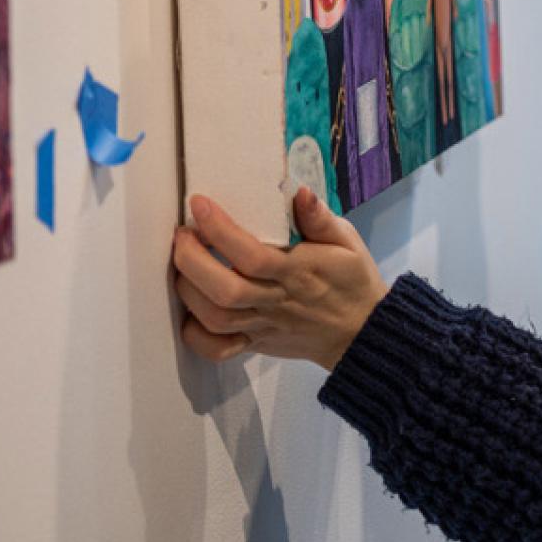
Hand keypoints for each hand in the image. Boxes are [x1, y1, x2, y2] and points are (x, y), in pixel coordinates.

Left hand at [171, 187, 390, 373]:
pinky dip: (195, 334)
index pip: (252, 255)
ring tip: (181, 262)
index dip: (220, 230)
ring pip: (216, 319)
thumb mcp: (347, 240)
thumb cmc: (351, 279)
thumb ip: (321, 217)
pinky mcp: (255, 345)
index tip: (199, 204)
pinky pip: (218, 349)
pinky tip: (189, 309)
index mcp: (298, 272)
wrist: (360, 332)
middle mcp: (276, 301)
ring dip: (188, 290)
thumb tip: (300, 192)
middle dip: (192, 261)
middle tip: (181, 234)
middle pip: (225, 291)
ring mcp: (263, 327)